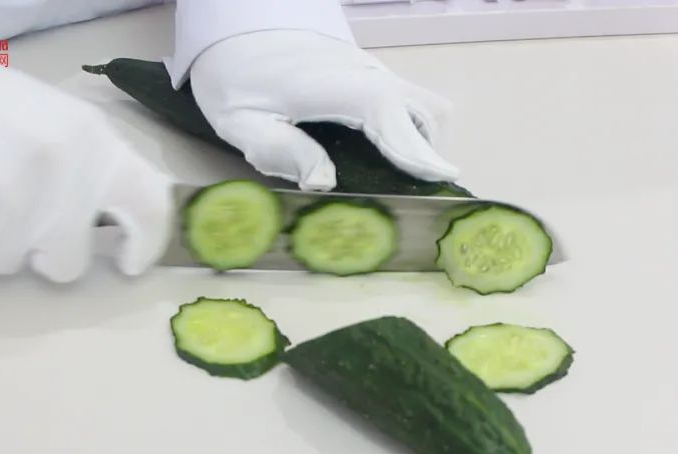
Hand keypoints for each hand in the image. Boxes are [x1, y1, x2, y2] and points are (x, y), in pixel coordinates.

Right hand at [0, 68, 171, 281]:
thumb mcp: (63, 120)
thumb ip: (100, 166)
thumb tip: (128, 214)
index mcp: (95, 141)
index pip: (148, 206)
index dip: (146, 243)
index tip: (131, 262)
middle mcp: (62, 171)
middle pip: (69, 260)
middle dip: (50, 253)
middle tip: (27, 220)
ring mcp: (11, 199)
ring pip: (14, 262)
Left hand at [189, 30, 458, 190]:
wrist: (233, 38)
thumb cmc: (236, 85)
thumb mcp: (243, 125)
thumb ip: (282, 152)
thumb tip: (324, 182)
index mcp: (331, 84)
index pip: (388, 111)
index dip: (417, 147)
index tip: (444, 177)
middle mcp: (362, 72)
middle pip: (424, 109)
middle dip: (427, 152)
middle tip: (411, 191)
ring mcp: (371, 70)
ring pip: (424, 103)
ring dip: (425, 139)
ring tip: (402, 175)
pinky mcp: (371, 75)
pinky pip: (409, 101)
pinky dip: (414, 129)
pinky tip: (389, 153)